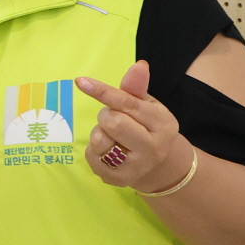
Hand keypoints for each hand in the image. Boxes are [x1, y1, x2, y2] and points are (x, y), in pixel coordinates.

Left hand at [78, 61, 195, 193]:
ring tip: (113, 137)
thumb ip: (137, 87)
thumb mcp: (147, 105)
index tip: (81, 81)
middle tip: (113, 119)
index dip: (103, 91)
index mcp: (163, 123)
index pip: (128, 103)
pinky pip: (92, 157)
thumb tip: (139, 65)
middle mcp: (154, 147)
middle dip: (106, 116)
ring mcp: (138, 166)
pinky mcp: (120, 179)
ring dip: (99, 134)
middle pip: (112, 121)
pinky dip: (94, 150)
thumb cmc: (146, 126)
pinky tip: (109, 151)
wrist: (157, 165)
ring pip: (100, 140)